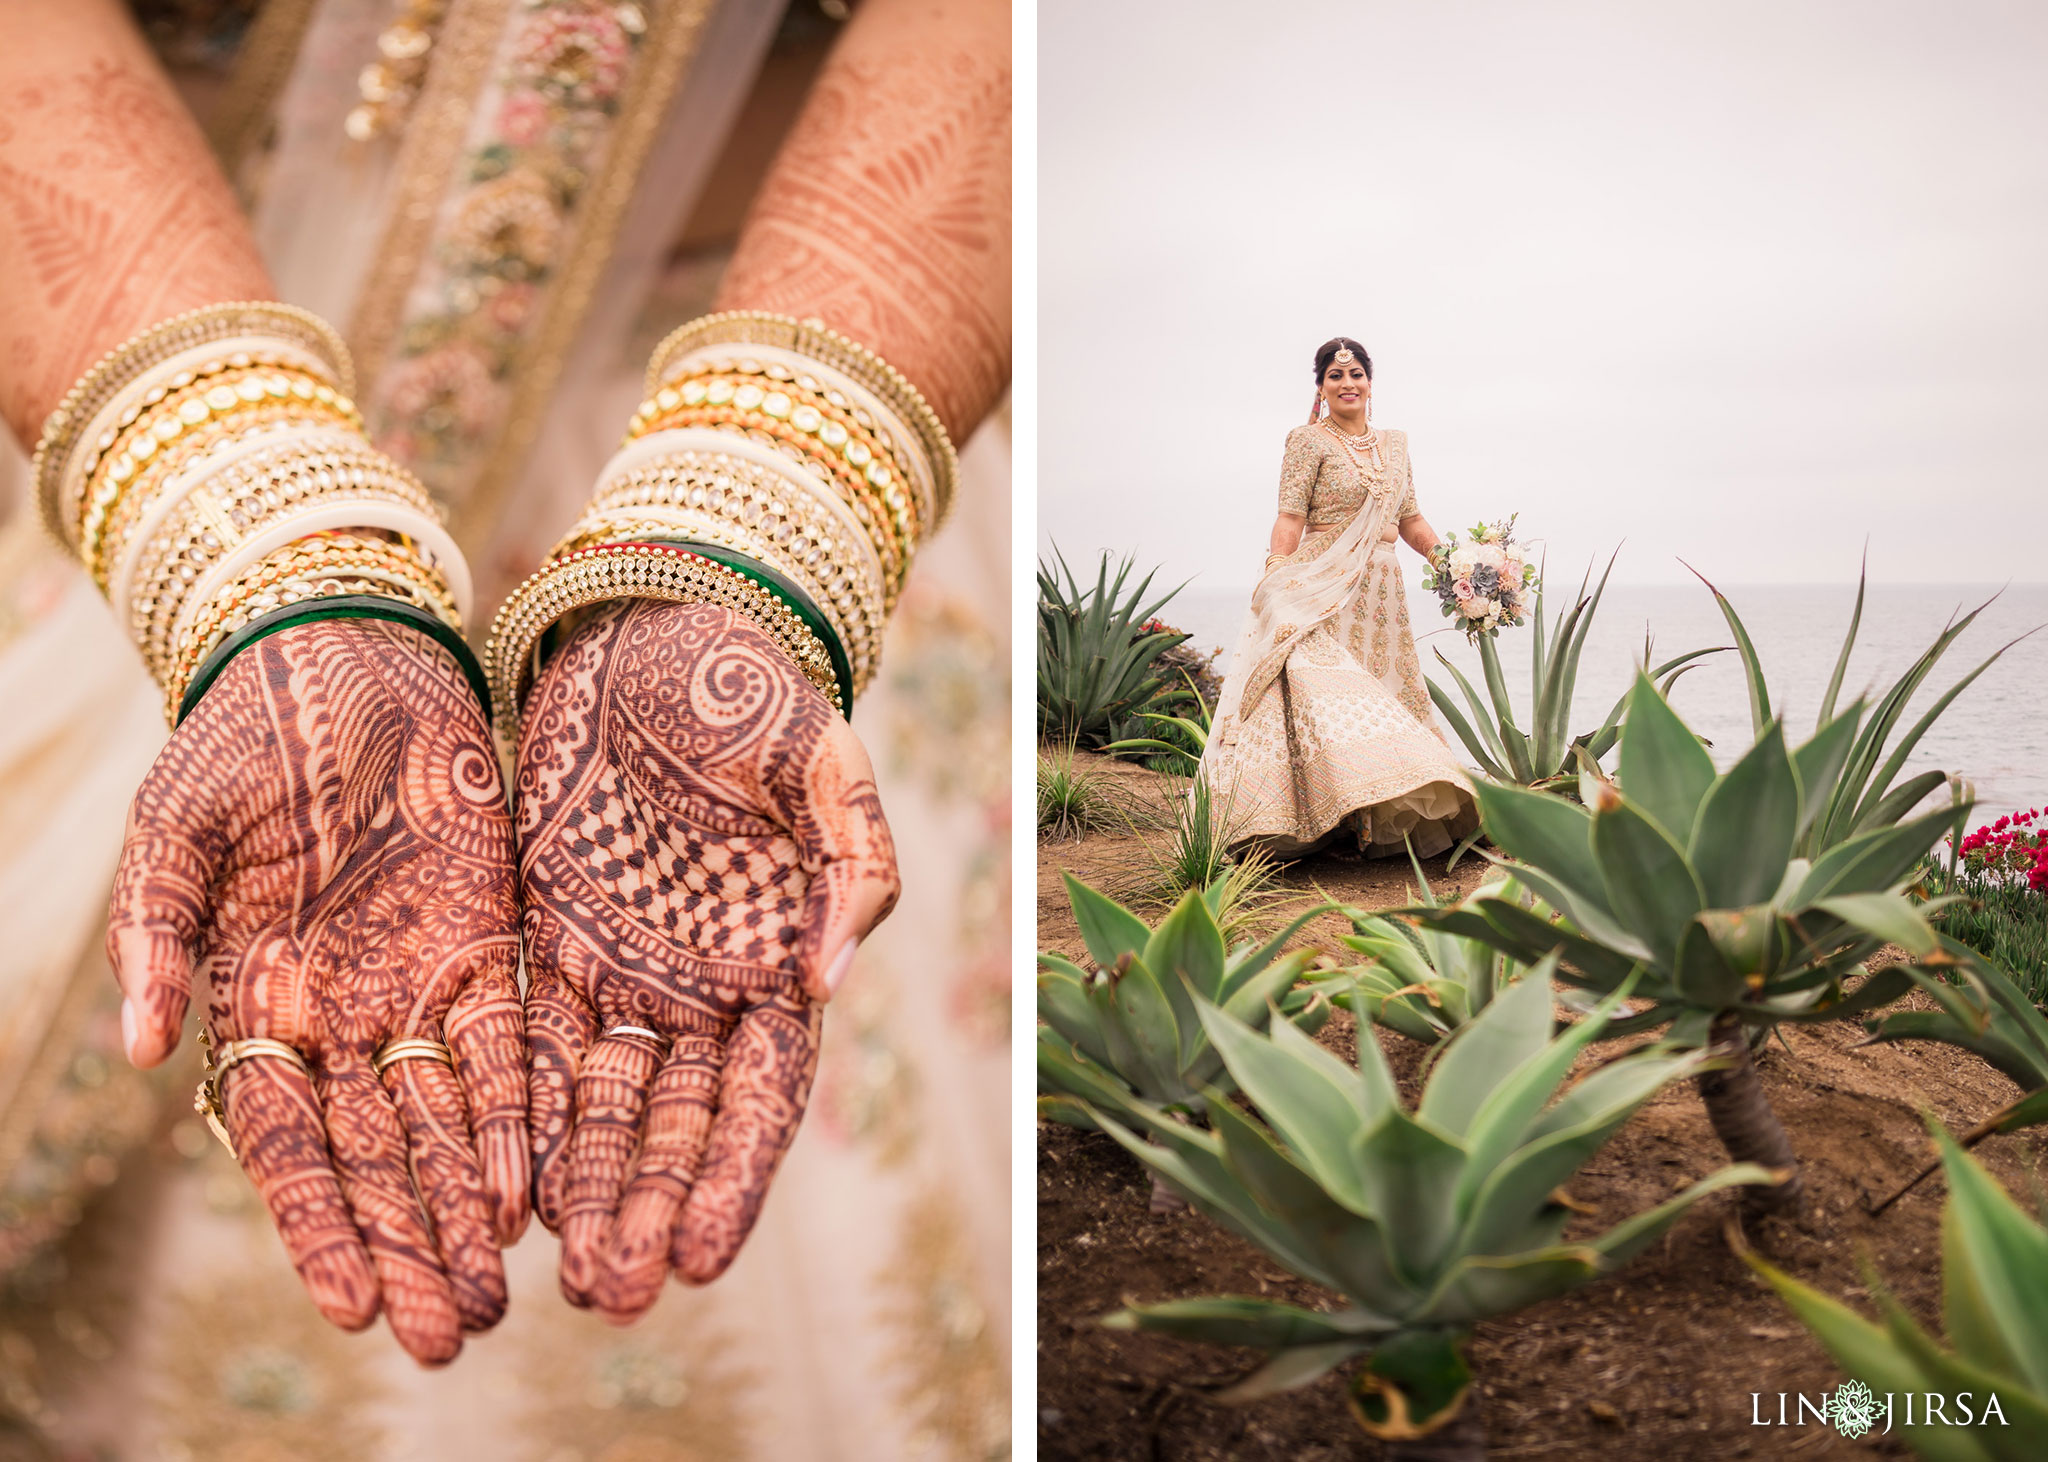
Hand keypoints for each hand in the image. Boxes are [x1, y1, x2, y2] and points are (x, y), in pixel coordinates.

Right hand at [106, 620, 527, 1365]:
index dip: (318, 1226)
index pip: (285, 1144)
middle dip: (411, 1246)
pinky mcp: (485, 940)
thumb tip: (132, 1045)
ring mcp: (414, 982)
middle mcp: (338, 1015)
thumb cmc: (242, 736)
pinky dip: (519, 1115)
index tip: (353, 1307)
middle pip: (378, 1157)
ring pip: (446, 1122)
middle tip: (452, 1339)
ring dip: (469, 1210)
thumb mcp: (177, 826)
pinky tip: (539, 1188)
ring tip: (502, 1298)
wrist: (342, 656)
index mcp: (252, 1002)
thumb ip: (155, 931)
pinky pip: (507, 1041)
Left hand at [516, 599, 898, 1322]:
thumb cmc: (757, 690)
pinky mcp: (544, 940)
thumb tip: (828, 980)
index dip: (732, 1180)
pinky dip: (515, 1112)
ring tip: (558, 1274)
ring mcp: (621, 971)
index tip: (699, 1257)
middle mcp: (699, 988)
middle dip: (645, 1209)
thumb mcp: (825, 759)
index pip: (760, 1098)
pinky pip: (524, 1041)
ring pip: (599, 1104)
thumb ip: (851, 862)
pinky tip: (495, 1181)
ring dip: (582, 1188)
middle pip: (673, 1123)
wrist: (659, 628)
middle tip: (612, 1293)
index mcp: (777, 962)